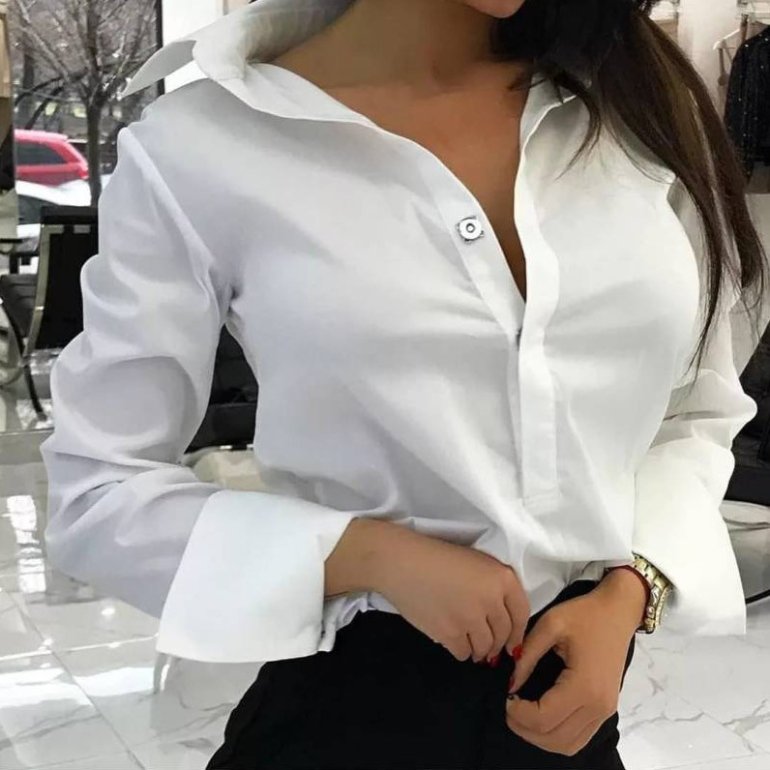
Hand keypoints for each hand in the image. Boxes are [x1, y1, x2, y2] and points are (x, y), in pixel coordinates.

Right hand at [373, 529, 530, 662]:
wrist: (402, 562)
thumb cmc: (438, 558)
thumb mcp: (476, 563)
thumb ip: (494, 588)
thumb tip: (502, 626)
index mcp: (502, 578)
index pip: (522, 613)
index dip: (518, 632)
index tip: (513, 644)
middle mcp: (492, 599)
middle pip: (503, 634)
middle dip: (498, 645)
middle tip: (489, 649)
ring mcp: (471, 618)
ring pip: (485, 647)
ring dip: (480, 651)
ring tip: (471, 646)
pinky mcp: (450, 633)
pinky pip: (464, 653)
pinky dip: (461, 651)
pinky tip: (454, 641)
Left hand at [504, 570, 644, 756]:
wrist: (618, 611)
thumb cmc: (584, 614)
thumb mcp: (550, 625)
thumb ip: (527, 655)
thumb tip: (510, 684)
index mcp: (583, 685)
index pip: (543, 718)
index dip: (517, 714)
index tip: (505, 696)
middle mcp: (597, 706)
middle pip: (554, 738)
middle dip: (524, 728)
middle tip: (508, 707)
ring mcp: (605, 712)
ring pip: (567, 745)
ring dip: (540, 737)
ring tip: (522, 713)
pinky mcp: (606, 710)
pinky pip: (579, 739)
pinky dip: (557, 737)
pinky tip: (542, 718)